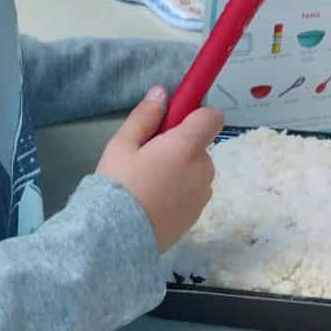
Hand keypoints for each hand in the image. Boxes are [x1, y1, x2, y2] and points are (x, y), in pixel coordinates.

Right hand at [95, 86, 223, 252]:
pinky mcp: (198, 214)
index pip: (212, 117)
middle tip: (147, 160)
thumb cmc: (118, 185)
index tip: (174, 122)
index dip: (196, 114)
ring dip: (180, 170)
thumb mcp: (121, 145)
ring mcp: (203, 194)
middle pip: (200, 146)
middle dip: (180, 147)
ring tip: (148, 185)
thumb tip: (162, 92)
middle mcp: (203, 168)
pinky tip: (154, 203)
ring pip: (196, 170)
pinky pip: (193, 192)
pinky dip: (180, 192)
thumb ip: (145, 117)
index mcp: (186, 147)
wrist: (118, 237)